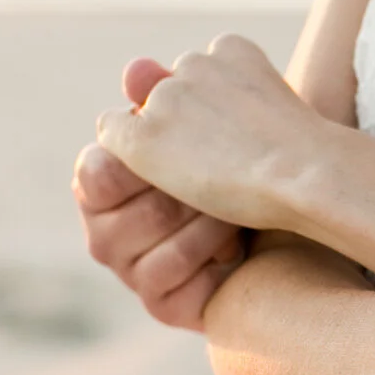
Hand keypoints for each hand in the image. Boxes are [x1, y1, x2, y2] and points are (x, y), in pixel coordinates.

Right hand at [73, 60, 242, 329]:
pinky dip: (207, 253)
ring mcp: (129, 272)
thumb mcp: (203, 128)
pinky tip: (236, 240)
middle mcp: (104, 233)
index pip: (95, 172)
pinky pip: (168, 276)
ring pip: (152, 239)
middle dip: (180, 188)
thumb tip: (138, 68)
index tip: (175, 148)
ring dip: (202, 217)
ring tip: (236, 205)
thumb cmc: (233, 169)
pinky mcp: (160, 305)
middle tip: (222, 175)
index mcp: (101, 186)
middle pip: (126, 208)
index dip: (133, 161)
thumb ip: (166, 96)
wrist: (280, 224)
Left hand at [95, 33, 329, 229]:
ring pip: (145, 113)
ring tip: (210, 172)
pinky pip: (113, 131)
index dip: (216, 112)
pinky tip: (164, 174)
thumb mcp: (276, 111)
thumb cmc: (303, 154)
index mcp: (233, 49)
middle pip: (171, 91)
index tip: (245, 137)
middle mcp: (193, 63)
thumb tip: (160, 79)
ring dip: (164, 138)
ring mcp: (166, 98)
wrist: (307, 173)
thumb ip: (225, 97)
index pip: (203, 74)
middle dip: (186, 121)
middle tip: (228, 160)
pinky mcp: (143, 135)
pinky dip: (130, 152)